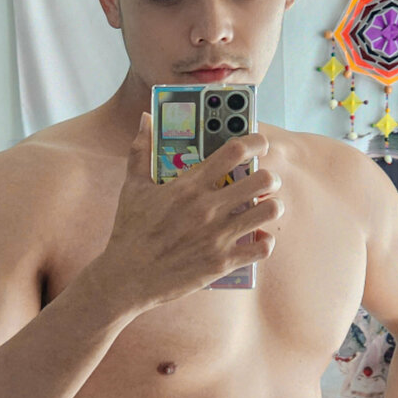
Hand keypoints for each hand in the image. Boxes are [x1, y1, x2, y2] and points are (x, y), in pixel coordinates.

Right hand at [97, 111, 283, 312]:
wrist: (126, 278)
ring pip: (268, 211)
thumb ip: (140, 150)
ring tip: (264, 207)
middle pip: (262, 179)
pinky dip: (264, 241)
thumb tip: (144, 119)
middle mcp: (207, 208)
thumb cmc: (129, 232)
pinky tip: (256, 238)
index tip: (259, 144)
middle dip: (269, 177)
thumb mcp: (132, 188)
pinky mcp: (221, 262)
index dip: (255, 142)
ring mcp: (217, 236)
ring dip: (271, 207)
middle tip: (263, 181)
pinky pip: (262, 247)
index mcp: (188, 186)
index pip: (234, 151)